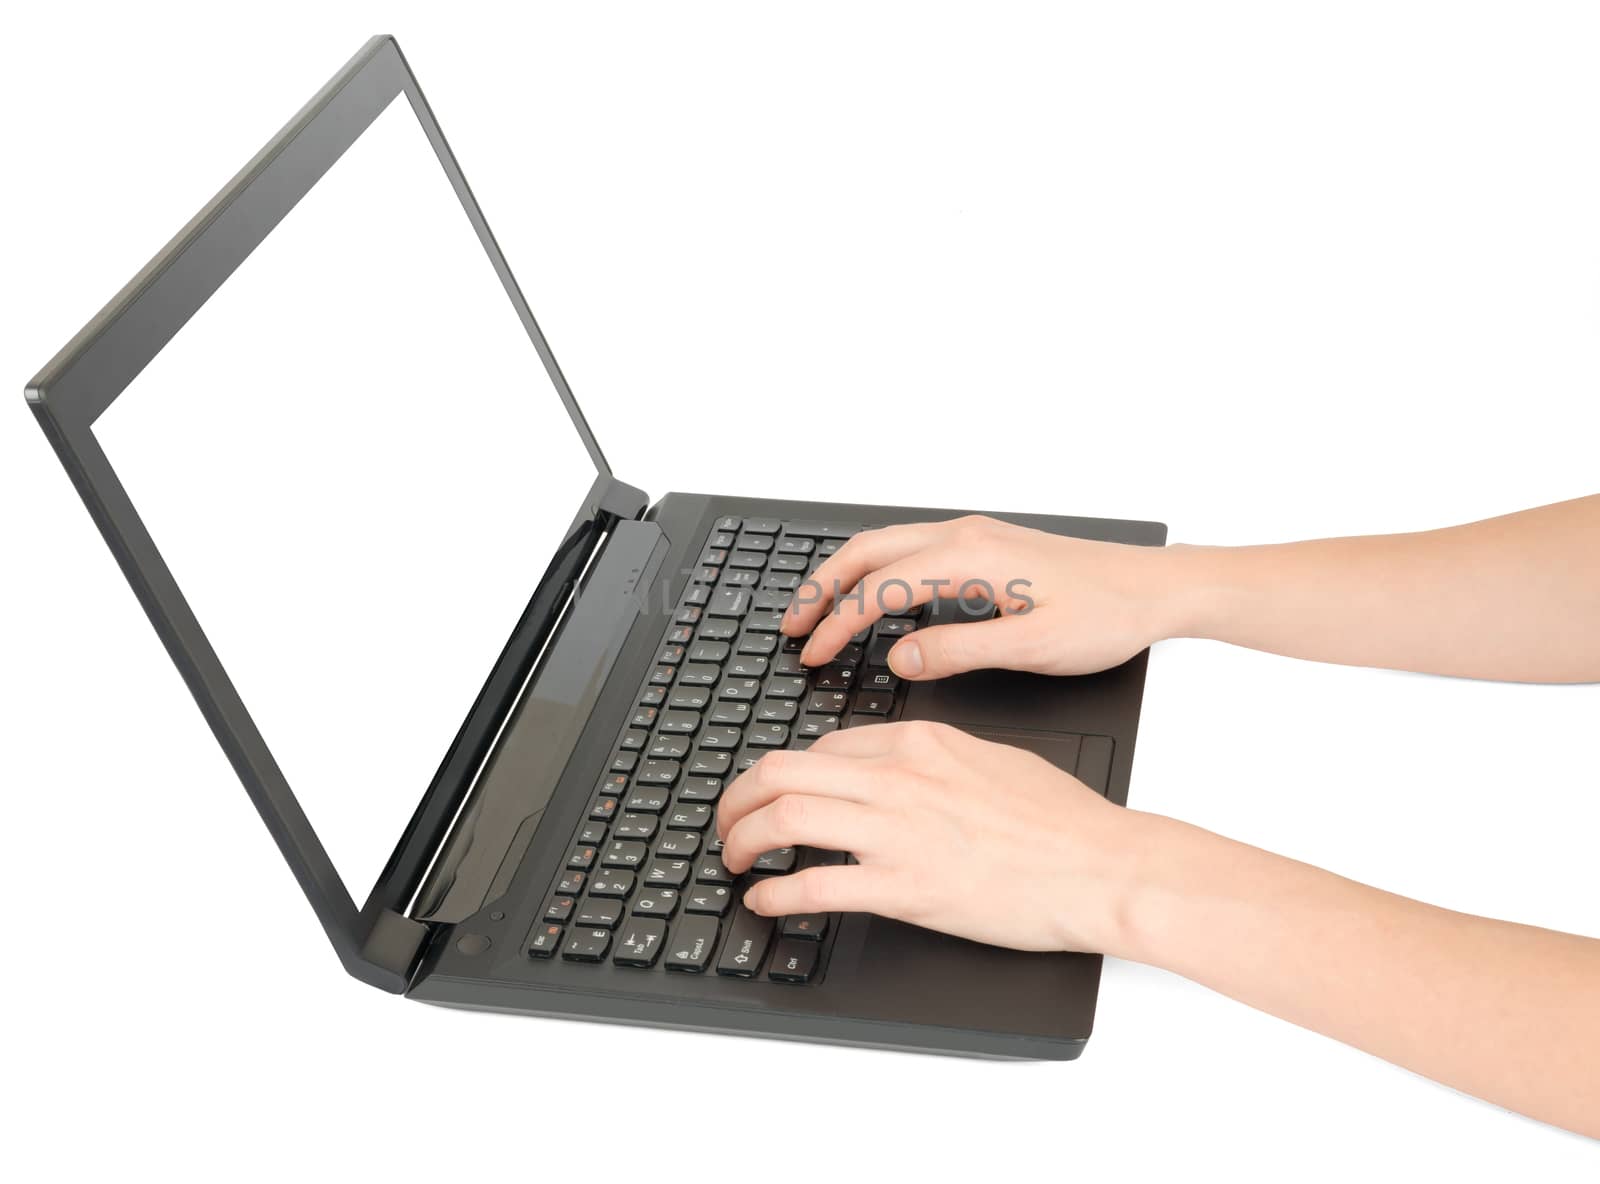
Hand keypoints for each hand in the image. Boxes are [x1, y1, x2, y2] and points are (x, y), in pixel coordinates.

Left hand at [715, 720, 1146, 953]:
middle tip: (728, 821)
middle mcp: (899, 778)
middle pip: (783, 769)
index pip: (824, 745)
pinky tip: (766, 901)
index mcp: (920, 742)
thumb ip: (935, 759)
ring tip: (733, 859)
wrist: (1101, 866)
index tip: (773, 794)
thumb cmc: (1062, 821)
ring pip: (785, 816)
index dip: (784, 773)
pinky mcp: (906, 887)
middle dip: (739, 797)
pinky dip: (776, 892)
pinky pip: (815, 882)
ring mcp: (899, 831)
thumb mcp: (992, 759)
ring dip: (742, 839)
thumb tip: (894, 767)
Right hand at [783, 514, 1176, 678]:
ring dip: (844, 575)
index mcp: (970, 557)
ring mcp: (974, 535)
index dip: (838, 624)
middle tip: (791, 626)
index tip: (814, 656)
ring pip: (886, 544)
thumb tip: (900, 658)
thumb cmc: (1107, 614)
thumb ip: (960, 651)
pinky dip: (875, 570)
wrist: (1154, 587)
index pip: (878, 587)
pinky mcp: (986, 544)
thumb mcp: (1033, 647)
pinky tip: (874, 599)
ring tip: (817, 612)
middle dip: (821, 587)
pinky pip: (911, 548)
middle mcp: (965, 535)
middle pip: (867, 551)